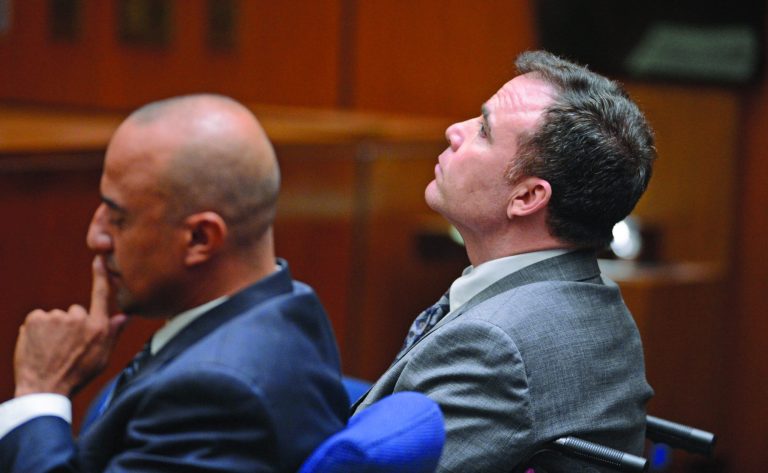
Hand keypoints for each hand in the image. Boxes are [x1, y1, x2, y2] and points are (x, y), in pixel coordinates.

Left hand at [13, 256, 128, 396]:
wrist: (44, 388)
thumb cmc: (76, 376)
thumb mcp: (102, 357)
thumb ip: (113, 333)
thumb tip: (125, 316)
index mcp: (98, 326)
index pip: (101, 294)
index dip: (101, 275)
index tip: (100, 258)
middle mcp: (79, 317)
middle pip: (76, 313)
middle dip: (71, 325)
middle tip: (66, 348)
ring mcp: (57, 317)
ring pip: (56, 318)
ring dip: (53, 330)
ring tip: (51, 351)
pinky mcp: (36, 318)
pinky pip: (38, 319)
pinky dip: (37, 330)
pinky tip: (39, 346)